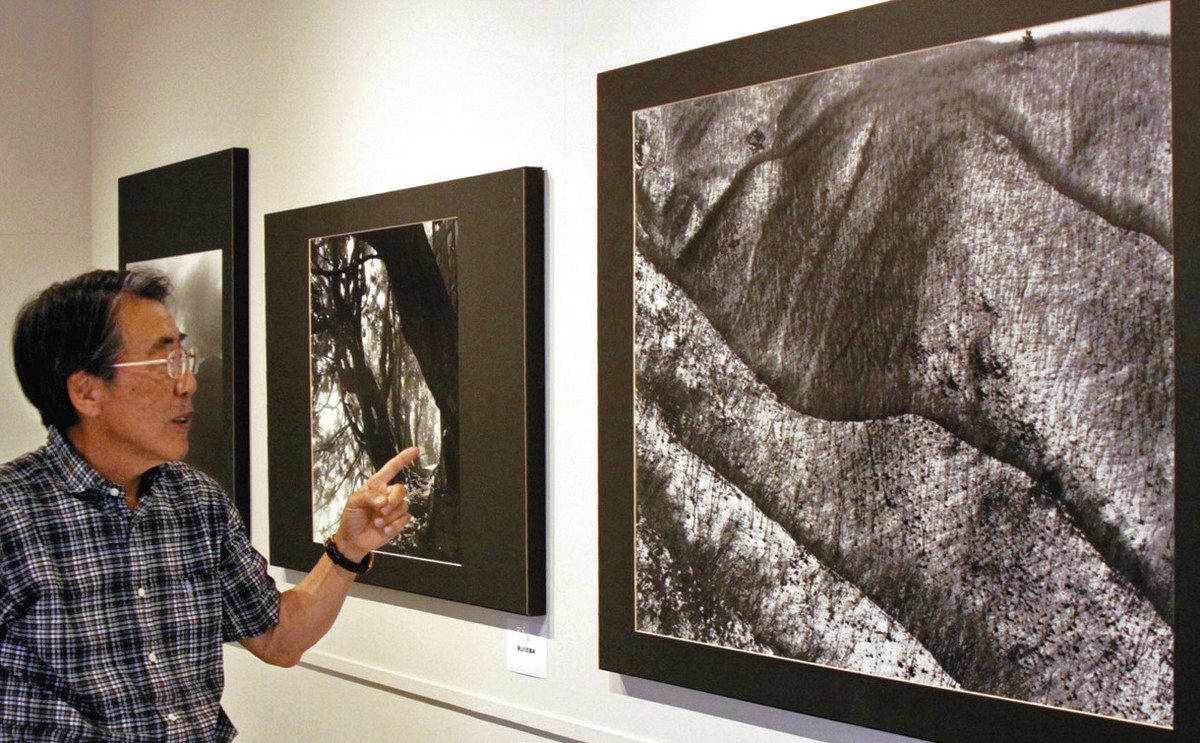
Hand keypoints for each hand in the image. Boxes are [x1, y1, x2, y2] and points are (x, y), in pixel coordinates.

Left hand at [333, 447, 419, 561]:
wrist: (353, 540)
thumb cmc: (351, 518)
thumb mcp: (353, 503)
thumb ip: (368, 497)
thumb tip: (383, 500)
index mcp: (376, 485)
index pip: (392, 468)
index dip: (403, 459)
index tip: (415, 451)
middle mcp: (387, 494)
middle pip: (401, 489)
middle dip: (393, 500)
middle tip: (382, 510)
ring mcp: (394, 508)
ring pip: (403, 505)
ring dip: (389, 516)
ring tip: (377, 523)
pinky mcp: (398, 521)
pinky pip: (405, 518)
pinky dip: (394, 525)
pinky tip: (384, 529)